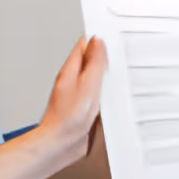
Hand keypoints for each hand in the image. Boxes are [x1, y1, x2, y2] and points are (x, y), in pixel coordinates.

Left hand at [37, 36, 108, 165]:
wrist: (60, 143)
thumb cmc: (68, 117)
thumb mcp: (88, 84)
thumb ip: (95, 63)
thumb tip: (98, 43)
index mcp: (70, 70)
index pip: (83, 45)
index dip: (98, 39)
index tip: (111, 35)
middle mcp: (71, 80)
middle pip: (89, 60)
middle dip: (104, 56)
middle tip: (118, 52)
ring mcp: (76, 94)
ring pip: (93, 77)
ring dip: (105, 75)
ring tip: (117, 71)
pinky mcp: (82, 108)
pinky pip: (96, 93)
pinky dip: (104, 91)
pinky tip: (111, 95)